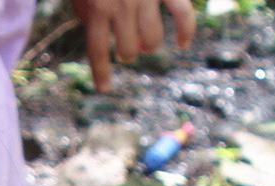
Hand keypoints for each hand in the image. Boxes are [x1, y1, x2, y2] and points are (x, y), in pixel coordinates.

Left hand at [74, 0, 195, 93]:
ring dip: (149, 45)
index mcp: (97, 9)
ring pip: (152, 39)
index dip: (101, 73)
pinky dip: (186, 31)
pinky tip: (183, 44)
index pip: (98, 51)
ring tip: (147, 43)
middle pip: (129, 49)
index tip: (105, 88)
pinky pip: (182, 14)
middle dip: (128, 53)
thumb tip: (99, 37)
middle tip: (128, 51)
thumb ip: (88, 13)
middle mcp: (122, 7)